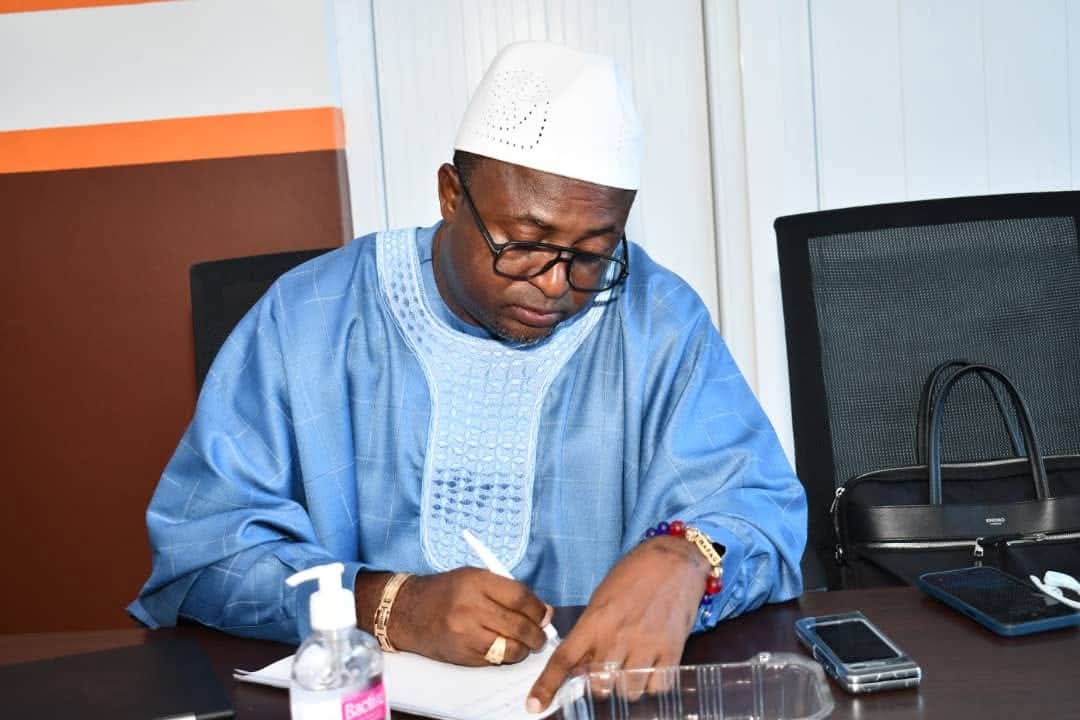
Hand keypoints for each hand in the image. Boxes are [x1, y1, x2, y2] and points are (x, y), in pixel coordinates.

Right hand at [387, 567, 551, 665]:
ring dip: (524, 649)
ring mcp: (465, 633)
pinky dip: (506, 657)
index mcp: (476, 581)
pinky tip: (505, 650)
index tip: (545, 614)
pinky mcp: (462, 654)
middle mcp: (471, 607)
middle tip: (541, 635)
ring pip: (511, 647)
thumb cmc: (444, 591)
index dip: (538, 609)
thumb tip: (543, 611)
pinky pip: (495, 660)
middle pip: (519, 624)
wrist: (406, 612)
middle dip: (537, 633)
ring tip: (526, 645)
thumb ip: (506, 590)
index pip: (520, 596)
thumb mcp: (473, 577)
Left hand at [526, 536, 707, 711]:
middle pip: (598, 685)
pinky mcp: (672, 650)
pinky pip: (657, 687)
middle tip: (607, 669)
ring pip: (628, 691)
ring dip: (626, 685)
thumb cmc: (635, 573)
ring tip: (632, 666)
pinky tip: (652, 667)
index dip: (546, 685)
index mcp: (595, 620)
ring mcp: (646, 644)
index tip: (534, 705)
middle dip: (599, 682)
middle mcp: (618, 635)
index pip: (564, 659)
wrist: (675, 558)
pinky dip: (652, 684)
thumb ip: (590, 630)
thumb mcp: (602, 596)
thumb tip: (580, 665)